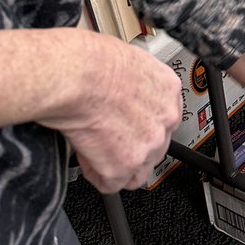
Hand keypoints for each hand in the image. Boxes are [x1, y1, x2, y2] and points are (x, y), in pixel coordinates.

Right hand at [43, 32, 183, 192]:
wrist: (76, 75)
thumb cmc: (91, 60)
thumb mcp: (129, 60)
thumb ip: (137, 84)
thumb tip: (125, 93)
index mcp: (168, 89)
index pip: (165, 118)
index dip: (143, 124)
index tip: (129, 126)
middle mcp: (165, 118)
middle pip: (155, 147)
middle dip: (131, 146)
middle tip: (108, 138)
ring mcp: (147, 145)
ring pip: (136, 170)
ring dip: (116, 165)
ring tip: (95, 150)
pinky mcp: (122, 166)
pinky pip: (111, 184)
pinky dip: (95, 174)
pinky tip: (85, 157)